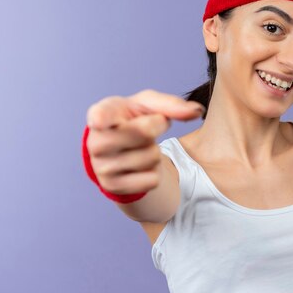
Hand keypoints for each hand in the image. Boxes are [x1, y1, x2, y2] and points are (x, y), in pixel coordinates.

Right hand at [85, 90, 204, 195]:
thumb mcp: (150, 106)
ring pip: (152, 157)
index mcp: (103, 113)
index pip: (100, 115)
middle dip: (156, 128)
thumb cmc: (135, 120)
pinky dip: (154, 172)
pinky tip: (140, 166)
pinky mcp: (112, 186)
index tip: (99, 120)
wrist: (123, 151)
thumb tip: (197, 111)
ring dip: (155, 152)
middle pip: (144, 132)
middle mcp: (96, 141)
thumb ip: (172, 105)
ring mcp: (102, 166)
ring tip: (142, 148)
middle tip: (148, 127)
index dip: (101, 118)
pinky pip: (151, 179)